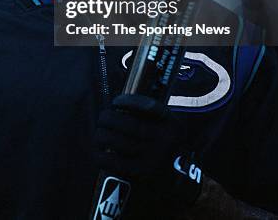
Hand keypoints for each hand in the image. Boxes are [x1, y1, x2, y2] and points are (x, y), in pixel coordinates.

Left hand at [94, 94, 201, 210]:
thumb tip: (118, 105)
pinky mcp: (142, 174)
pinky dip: (103, 156)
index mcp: (172, 124)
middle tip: (102, 117)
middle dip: (109, 119)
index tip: (116, 101)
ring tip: (98, 133)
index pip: (150, 107)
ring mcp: (153, 158)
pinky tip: (98, 151)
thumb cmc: (165, 143)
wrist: (179, 177)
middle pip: (130, 125)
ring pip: (120, 142)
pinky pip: (117, 163)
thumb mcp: (169, 124)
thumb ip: (151, 111)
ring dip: (102, 136)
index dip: (129, 101)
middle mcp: (164, 141)